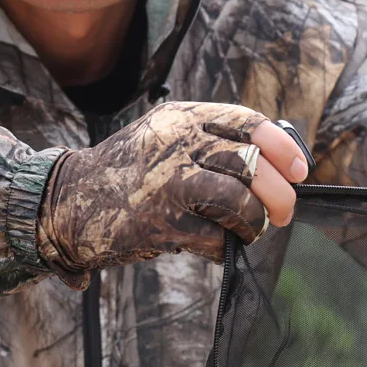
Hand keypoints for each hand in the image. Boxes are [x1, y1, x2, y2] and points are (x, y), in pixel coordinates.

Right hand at [37, 101, 308, 286]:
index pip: (249, 122)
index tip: (301, 170)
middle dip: (279, 194)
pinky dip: (226, 248)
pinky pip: (217, 238)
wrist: (66, 201)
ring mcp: (168, 181)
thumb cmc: (126, 174)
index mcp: (182, 118)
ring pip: (241, 200)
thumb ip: (209, 142)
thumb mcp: (165, 139)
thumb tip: (276, 161)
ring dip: (254, 222)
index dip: (283, 148)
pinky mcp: (160, 221)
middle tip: (280, 215)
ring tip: (245, 231)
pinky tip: (217, 248)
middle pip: (254, 163)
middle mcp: (177, 142)